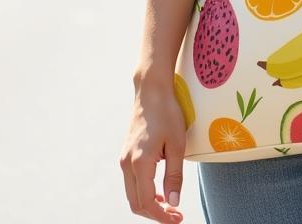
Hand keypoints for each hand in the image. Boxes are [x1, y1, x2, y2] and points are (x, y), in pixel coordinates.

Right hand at [120, 84, 186, 221]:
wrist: (151, 91)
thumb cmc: (167, 113)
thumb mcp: (177, 144)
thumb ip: (174, 175)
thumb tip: (173, 203)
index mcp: (139, 163)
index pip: (147, 202)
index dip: (161, 216)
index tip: (177, 220)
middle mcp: (127, 164)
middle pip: (136, 203)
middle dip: (155, 215)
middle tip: (175, 216)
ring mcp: (124, 159)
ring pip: (132, 194)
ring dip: (149, 205)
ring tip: (169, 207)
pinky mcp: (126, 155)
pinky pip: (132, 183)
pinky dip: (144, 193)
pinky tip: (159, 192)